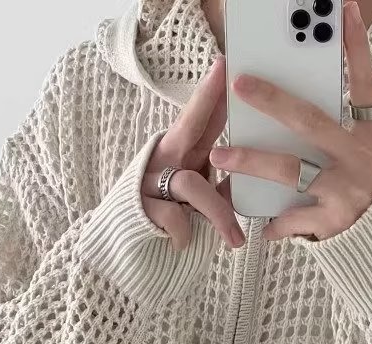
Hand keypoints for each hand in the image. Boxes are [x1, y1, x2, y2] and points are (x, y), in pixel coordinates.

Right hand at [143, 55, 244, 249]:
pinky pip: (175, 217)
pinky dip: (185, 234)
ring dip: (218, 214)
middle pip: (187, 124)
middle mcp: (164, 160)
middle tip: (223, 73)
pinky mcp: (141, 207)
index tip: (225, 64)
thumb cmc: (166, 222)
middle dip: (206, 97)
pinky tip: (183, 245)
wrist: (126, 251)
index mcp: (179, 156)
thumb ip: (217, 188)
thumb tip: (245, 180)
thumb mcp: (196, 203)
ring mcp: (150, 181)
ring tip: (234, 241)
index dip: (213, 94)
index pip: (200, 121)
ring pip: (192, 184)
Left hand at [209, 2, 371, 240]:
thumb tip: (297, 101)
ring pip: (291, 169)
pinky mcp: (335, 224)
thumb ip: (340, 129)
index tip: (344, 10)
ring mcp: (348, 192)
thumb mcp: (367, 154)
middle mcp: (363, 160)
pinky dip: (275, 221)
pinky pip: (292, 217)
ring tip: (221, 157)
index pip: (366, 84)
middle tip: (240, 84)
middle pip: (312, 121)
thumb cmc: (369, 191)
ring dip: (251, 162)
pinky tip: (263, 224)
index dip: (357, 47)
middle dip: (273, 100)